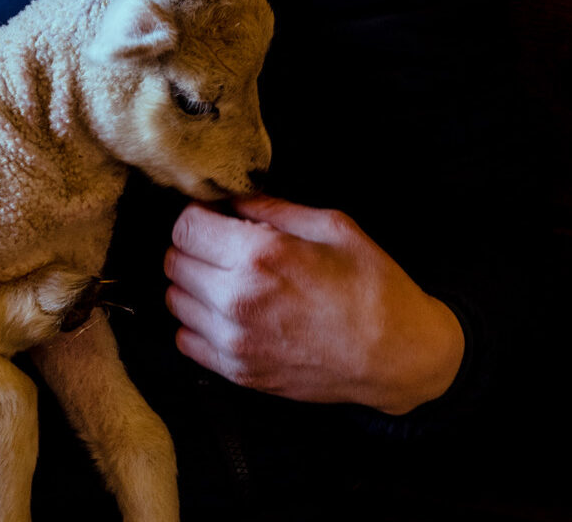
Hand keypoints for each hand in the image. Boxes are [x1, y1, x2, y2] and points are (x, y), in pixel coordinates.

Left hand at [163, 194, 463, 413]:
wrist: (397, 356)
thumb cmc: (374, 287)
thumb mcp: (333, 227)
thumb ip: (273, 209)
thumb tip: (233, 199)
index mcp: (260, 256)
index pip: (185, 228)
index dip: (198, 217)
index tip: (216, 220)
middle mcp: (237, 299)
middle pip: (173, 262)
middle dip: (194, 248)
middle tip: (224, 248)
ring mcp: (235, 341)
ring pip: (174, 301)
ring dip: (194, 285)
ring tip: (229, 281)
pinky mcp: (238, 372)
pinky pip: (187, 341)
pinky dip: (198, 323)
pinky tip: (228, 314)